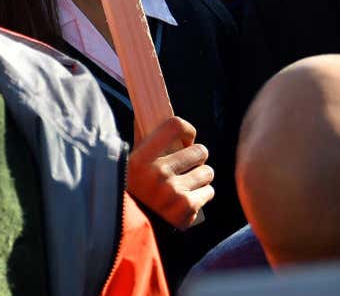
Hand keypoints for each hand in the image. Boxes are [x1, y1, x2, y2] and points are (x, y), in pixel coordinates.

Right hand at [127, 116, 213, 230]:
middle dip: (197, 157)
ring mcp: (174, 191)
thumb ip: (142, 138)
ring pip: (207, 172)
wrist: (133, 229)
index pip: (174, 126)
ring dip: (201, 176)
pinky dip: (202, 194)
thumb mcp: (130, 163)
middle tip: (189, 164)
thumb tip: (147, 110)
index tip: (187, 137)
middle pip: (199, 151)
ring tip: (188, 182)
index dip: (187, 129)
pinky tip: (190, 197)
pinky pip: (209, 191)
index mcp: (141, 157)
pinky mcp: (187, 208)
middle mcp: (158, 172)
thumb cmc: (134, 188)